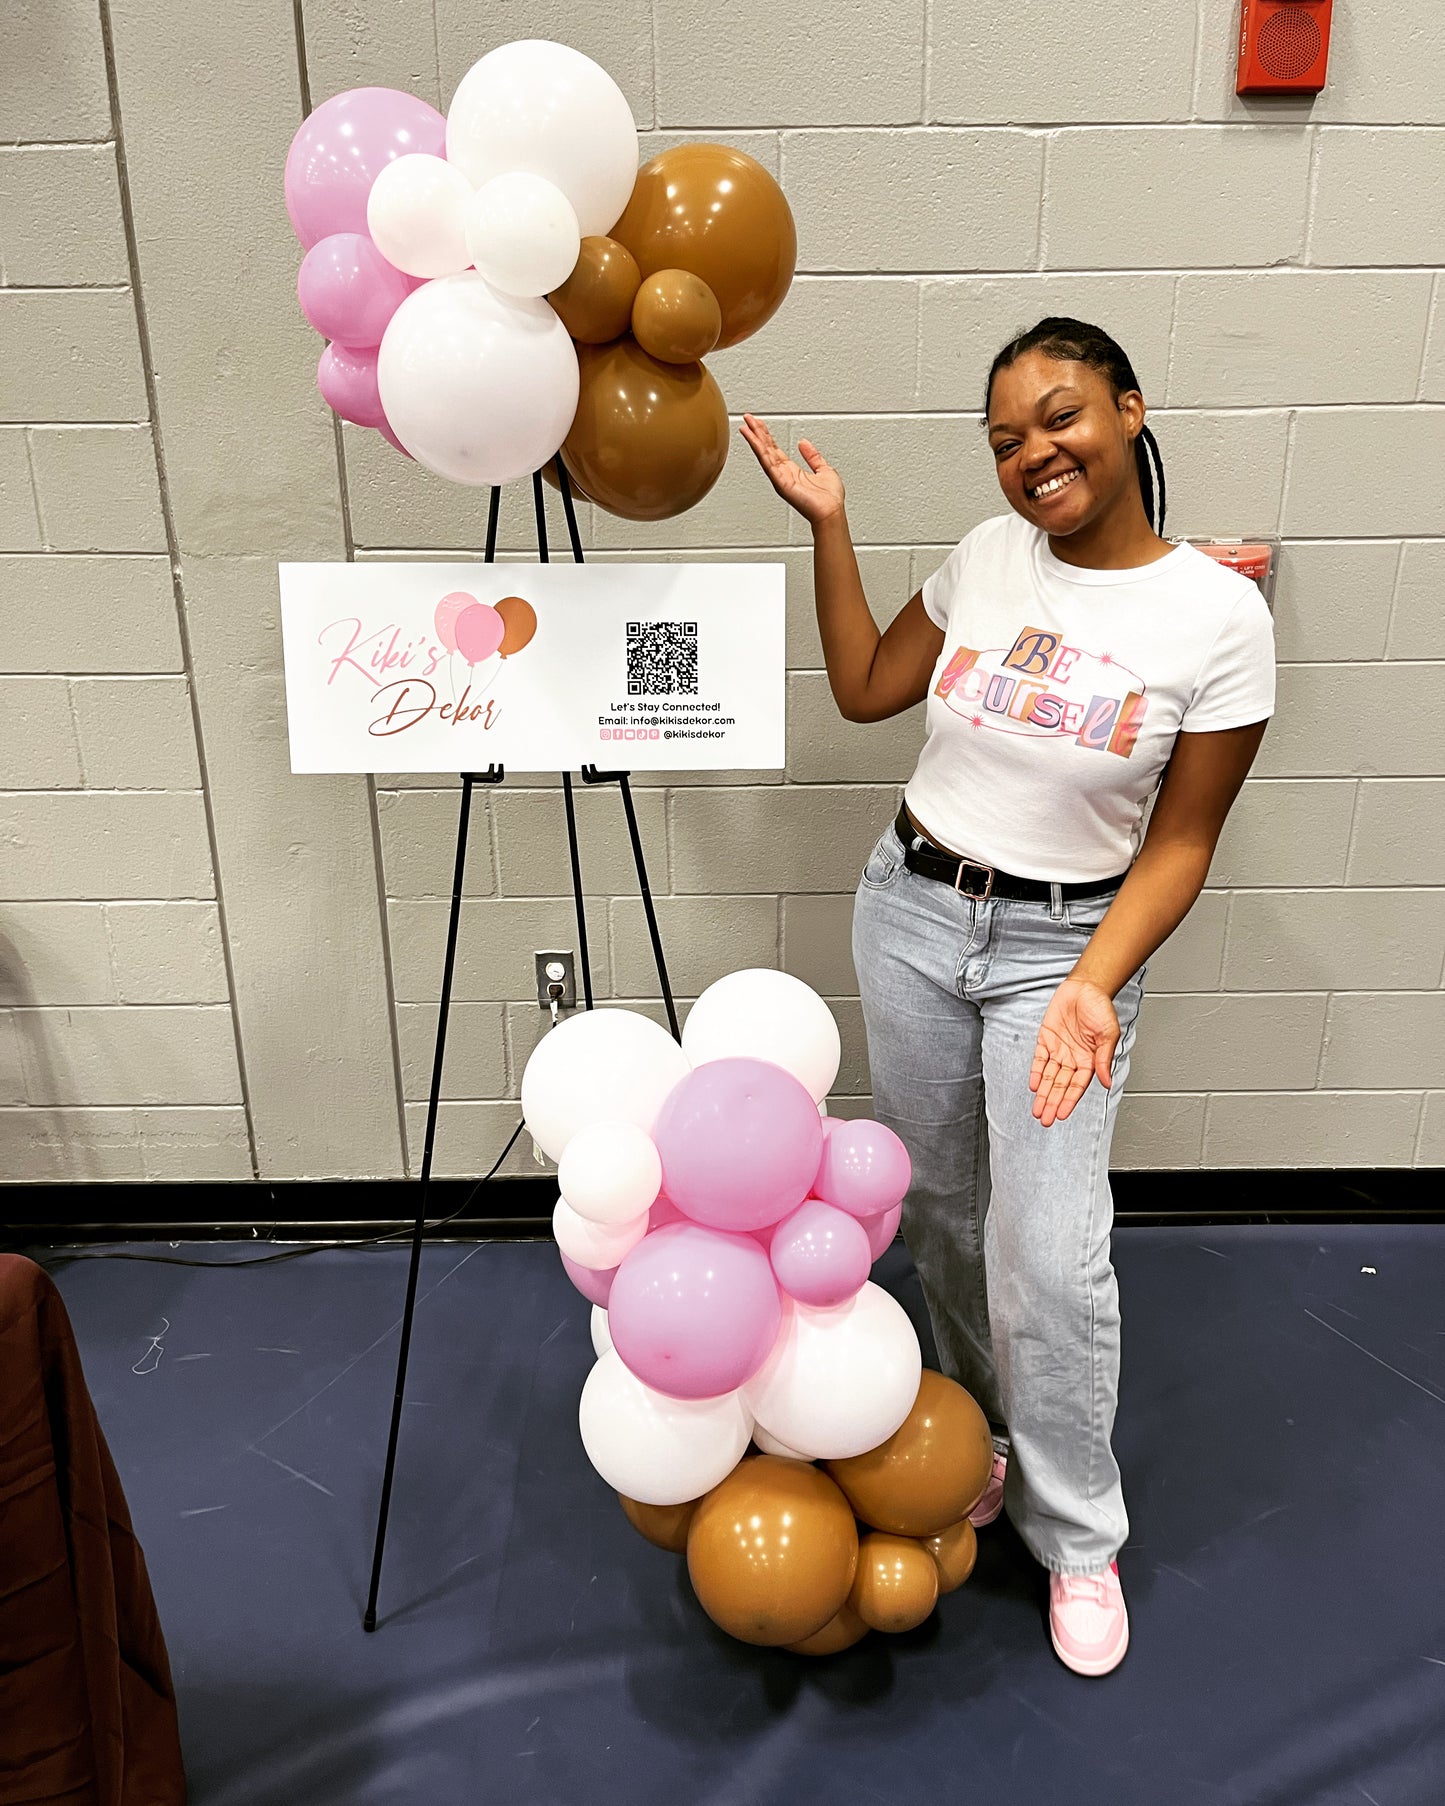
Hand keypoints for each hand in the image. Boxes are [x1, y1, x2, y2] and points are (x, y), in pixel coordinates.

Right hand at [739, 414, 845, 526]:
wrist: (831, 512)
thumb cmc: (830, 499)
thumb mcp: (824, 469)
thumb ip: (812, 456)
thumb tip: (804, 443)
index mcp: (792, 471)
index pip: (775, 449)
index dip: (766, 435)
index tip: (758, 423)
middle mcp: (783, 474)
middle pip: (766, 449)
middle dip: (757, 433)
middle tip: (748, 418)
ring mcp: (780, 478)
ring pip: (764, 454)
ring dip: (754, 439)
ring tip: (745, 426)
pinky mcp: (780, 482)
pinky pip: (767, 463)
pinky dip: (758, 450)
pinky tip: (752, 439)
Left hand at [1028, 978, 1118, 1126]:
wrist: (1085, 987)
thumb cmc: (1100, 1008)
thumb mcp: (1108, 1034)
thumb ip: (1104, 1059)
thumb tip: (1106, 1082)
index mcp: (1090, 1060)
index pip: (1077, 1086)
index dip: (1068, 1101)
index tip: (1061, 1114)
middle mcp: (1073, 1058)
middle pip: (1061, 1086)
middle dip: (1052, 1102)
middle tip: (1045, 1119)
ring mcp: (1059, 1049)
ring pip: (1050, 1077)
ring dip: (1043, 1093)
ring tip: (1037, 1110)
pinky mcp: (1046, 1039)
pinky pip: (1040, 1060)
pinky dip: (1037, 1073)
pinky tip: (1034, 1086)